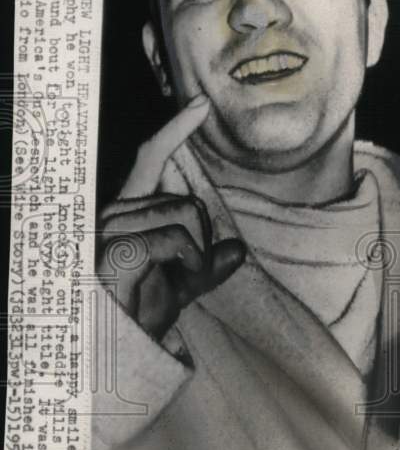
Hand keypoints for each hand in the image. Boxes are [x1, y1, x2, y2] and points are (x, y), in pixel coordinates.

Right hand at [96, 94, 244, 339]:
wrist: (122, 345)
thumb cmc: (145, 309)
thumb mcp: (185, 283)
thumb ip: (209, 264)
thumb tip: (237, 251)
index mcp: (128, 211)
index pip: (151, 157)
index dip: (177, 129)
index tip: (202, 104)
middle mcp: (115, 213)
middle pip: (190, 200)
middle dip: (203, 241)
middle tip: (184, 276)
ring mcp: (113, 229)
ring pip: (188, 215)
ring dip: (197, 255)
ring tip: (174, 281)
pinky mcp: (118, 247)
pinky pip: (179, 237)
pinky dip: (191, 261)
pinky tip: (175, 280)